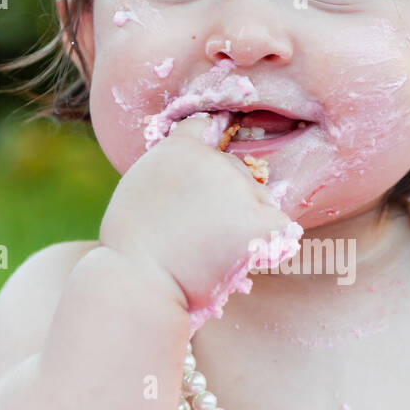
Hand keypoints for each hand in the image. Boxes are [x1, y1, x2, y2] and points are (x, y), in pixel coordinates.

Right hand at [99, 112, 297, 315]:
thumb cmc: (129, 248)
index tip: (212, 159)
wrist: (137, 283)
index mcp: (179, 148)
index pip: (205, 126)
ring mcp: (240, 189)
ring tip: (212, 249)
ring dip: (246, 220)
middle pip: (238, 171)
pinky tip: (243, 256)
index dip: (211, 144)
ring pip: (260, 199)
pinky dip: (268, 242)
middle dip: (227, 197)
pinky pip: (280, 228)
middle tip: (198, 233)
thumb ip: (170, 172)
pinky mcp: (260, 221)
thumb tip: (194, 172)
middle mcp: (213, 160)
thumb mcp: (138, 190)